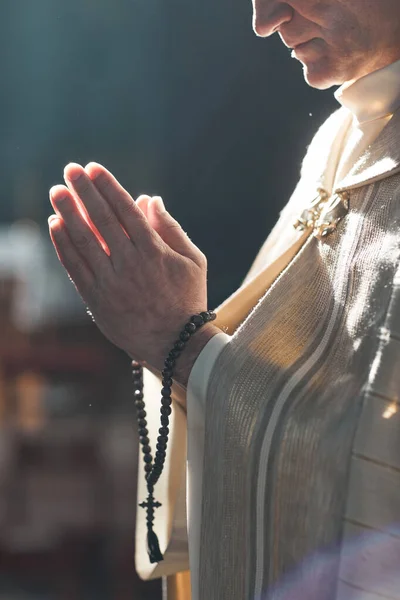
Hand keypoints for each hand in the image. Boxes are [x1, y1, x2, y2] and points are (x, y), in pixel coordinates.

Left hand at [48, 162, 208, 371]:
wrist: (175, 343)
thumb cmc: (187, 299)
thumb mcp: (193, 261)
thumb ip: (170, 228)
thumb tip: (149, 199)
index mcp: (154, 251)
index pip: (125, 210)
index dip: (108, 187)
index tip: (94, 168)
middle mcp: (129, 264)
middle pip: (101, 219)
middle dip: (84, 191)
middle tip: (71, 169)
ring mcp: (110, 282)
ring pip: (84, 241)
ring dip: (67, 213)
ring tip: (56, 191)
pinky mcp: (96, 299)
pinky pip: (75, 267)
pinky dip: (63, 245)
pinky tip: (55, 225)